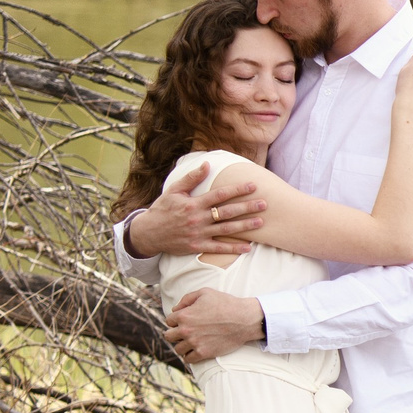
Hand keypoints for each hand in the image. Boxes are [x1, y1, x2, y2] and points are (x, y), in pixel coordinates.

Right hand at [127, 160, 266, 258]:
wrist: (148, 233)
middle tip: (264, 204)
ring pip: (226, 229)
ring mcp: (198, 233)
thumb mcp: (174, 191)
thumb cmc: (162, 210)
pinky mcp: (197, 246)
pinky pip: (218, 247)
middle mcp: (198, 218)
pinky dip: (233, 248)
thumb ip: (191, 178)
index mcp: (193, 203)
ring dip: (245, 226)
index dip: (237, 190)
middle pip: (227, 212)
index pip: (220, 194)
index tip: (253, 186)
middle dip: (247, 207)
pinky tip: (247, 247)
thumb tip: (207, 164)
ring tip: (261, 222)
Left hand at [166, 288, 264, 361]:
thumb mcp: (205, 293)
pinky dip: (190, 356)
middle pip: (168, 336)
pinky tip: (196, 350)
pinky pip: (188, 359)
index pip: (169, 321)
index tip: (184, 321)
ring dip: (182, 345)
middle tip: (185, 332)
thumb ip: (186, 299)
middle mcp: (186, 330)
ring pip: (177, 349)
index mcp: (184, 315)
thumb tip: (175, 309)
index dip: (176, 320)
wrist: (244, 319)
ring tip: (191, 342)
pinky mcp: (203, 353)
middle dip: (175, 333)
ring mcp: (194, 343)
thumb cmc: (226, 303)